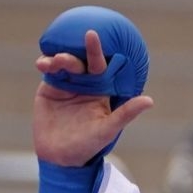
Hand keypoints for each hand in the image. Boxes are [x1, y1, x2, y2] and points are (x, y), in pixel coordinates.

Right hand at [32, 29, 153, 167]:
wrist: (61, 157)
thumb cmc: (89, 145)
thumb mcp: (108, 129)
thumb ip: (126, 113)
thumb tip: (150, 101)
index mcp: (99, 89)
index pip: (99, 66)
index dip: (96, 51)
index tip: (92, 35)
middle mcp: (84, 83)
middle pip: (79, 61)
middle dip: (73, 54)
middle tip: (67, 55)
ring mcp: (66, 84)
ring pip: (62, 64)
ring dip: (58, 59)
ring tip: (53, 63)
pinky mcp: (50, 88)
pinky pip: (48, 71)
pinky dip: (45, 64)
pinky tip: (42, 64)